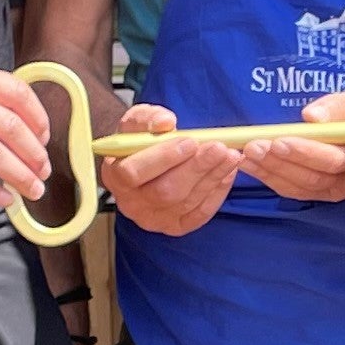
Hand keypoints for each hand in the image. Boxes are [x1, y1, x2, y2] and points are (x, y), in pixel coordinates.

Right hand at [105, 102, 240, 236]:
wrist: (144, 164)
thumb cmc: (139, 142)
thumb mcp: (137, 122)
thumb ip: (147, 118)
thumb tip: (165, 122)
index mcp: (115, 176)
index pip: (134, 173)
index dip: (163, 158)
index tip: (189, 141)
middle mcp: (131, 204)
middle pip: (165, 192)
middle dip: (196, 168)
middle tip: (218, 148)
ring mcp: (154, 219)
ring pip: (187, 201)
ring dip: (212, 177)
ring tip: (230, 155)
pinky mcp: (175, 226)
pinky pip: (199, 214)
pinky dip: (217, 192)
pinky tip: (227, 172)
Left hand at [238, 89, 344, 205]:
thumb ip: (339, 107)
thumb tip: (311, 117)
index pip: (335, 159)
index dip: (306, 152)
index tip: (279, 141)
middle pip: (315, 177)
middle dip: (281, 162)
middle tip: (254, 146)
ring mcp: (337, 190)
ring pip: (301, 186)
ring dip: (271, 171)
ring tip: (246, 154)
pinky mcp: (322, 192)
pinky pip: (295, 190)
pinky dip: (271, 178)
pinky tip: (250, 165)